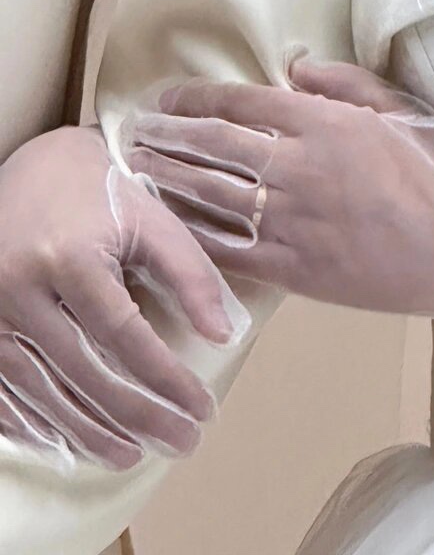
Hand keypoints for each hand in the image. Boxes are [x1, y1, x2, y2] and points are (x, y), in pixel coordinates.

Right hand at [0, 125, 235, 469]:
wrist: (33, 167)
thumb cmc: (102, 192)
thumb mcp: (152, 219)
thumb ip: (191, 274)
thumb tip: (223, 336)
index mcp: (71, 258)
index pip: (125, 337)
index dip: (167, 379)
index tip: (203, 408)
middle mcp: (21, 290)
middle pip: (84, 373)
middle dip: (137, 417)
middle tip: (182, 443)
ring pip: (41, 392)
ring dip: (88, 432)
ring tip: (132, 455)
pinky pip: (0, 393)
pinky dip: (35, 425)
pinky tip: (68, 444)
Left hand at [126, 60, 433, 319]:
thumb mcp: (399, 109)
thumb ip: (344, 84)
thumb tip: (296, 67)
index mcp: (325, 123)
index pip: (242, 104)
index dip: (196, 100)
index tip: (166, 99)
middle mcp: (300, 167)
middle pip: (214, 147)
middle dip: (168, 137)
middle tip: (135, 133)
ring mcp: (293, 221)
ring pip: (211, 197)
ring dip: (169, 181)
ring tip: (140, 172)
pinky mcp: (295, 269)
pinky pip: (230, 249)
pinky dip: (194, 235)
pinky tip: (170, 227)